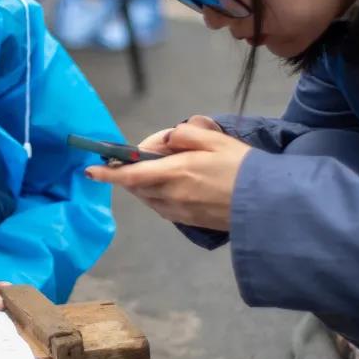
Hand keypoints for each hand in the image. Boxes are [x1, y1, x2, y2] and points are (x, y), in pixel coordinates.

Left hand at [86, 123, 250, 230]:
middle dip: (131, 172)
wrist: (269, 205)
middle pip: (137, 186)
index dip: (108, 173)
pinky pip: (162, 207)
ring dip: (144, 183)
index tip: (90, 170)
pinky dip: (158, 194)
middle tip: (143, 155)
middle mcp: (171, 196)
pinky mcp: (189, 222)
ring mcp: (180, 212)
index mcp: (175, 173)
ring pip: (148, 197)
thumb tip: (166, 140)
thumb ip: (184, 135)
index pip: (130, 175)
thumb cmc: (243, 167)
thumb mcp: (215, 140)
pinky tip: (172, 185)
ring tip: (161, 167)